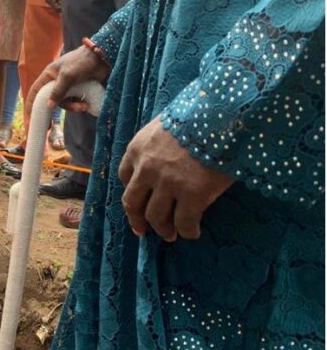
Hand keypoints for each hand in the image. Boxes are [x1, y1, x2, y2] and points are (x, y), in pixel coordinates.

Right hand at [24, 46, 109, 122]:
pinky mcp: (78, 91)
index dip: (30, 105)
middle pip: (50, 101)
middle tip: (49, 128)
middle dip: (53, 112)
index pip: (35, 92)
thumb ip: (58, 91)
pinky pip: (74, 102)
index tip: (29, 119)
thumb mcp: (67, 76)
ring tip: (83, 107)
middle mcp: (56, 82)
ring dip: (73, 107)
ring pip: (65, 103)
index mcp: (49, 75)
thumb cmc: (82, 61)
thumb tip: (49, 106)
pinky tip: (86, 104)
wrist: (102, 58)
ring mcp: (68, 87)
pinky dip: (79, 105)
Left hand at [118, 117, 233, 241]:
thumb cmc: (200, 115)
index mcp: (137, 149)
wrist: (225, 115)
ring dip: (162, 229)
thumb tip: (166, 160)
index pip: (124, 177)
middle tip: (143, 230)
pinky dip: (187, 231)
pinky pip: (184, 222)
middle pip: (132, 202)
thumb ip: (159, 145)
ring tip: (170, 235)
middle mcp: (146, 168)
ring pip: (155, 217)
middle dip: (136, 219)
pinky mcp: (191, 195)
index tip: (138, 202)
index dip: (132, 192)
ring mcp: (167, 183)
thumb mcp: (167, 125)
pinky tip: (193, 232)